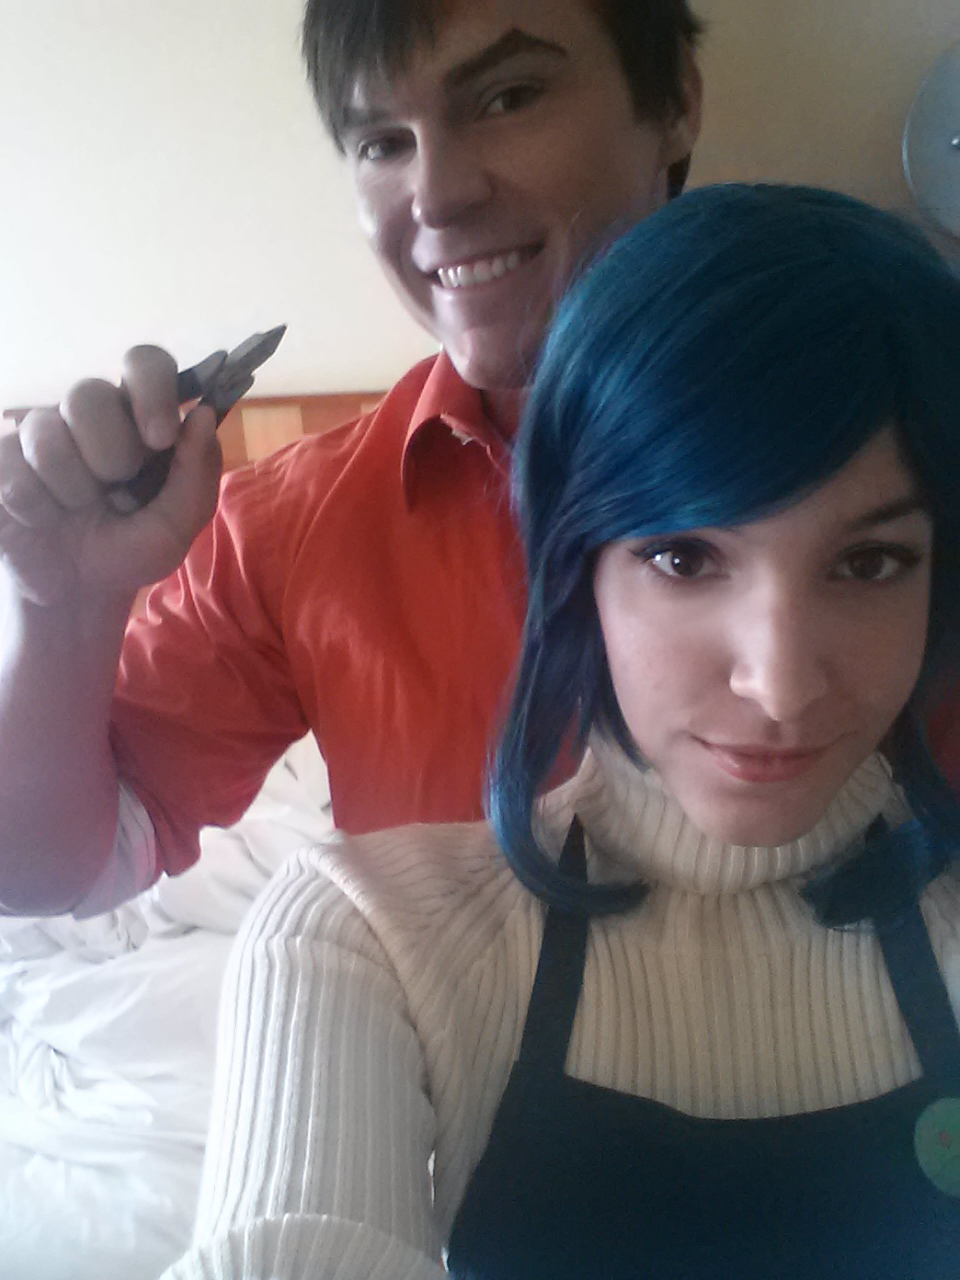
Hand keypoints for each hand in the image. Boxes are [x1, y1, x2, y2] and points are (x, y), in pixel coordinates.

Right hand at [0, 346, 221, 605]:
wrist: (77, 590)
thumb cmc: (129, 548)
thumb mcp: (177, 526)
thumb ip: (196, 474)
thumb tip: (203, 415)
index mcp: (138, 417)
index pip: (145, 363)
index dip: (151, 389)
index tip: (160, 437)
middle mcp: (89, 414)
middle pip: (88, 394)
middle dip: (110, 454)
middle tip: (115, 489)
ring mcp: (40, 431)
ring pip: (47, 434)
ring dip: (72, 489)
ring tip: (78, 510)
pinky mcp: (2, 457)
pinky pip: (14, 470)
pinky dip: (37, 507)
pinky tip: (44, 517)